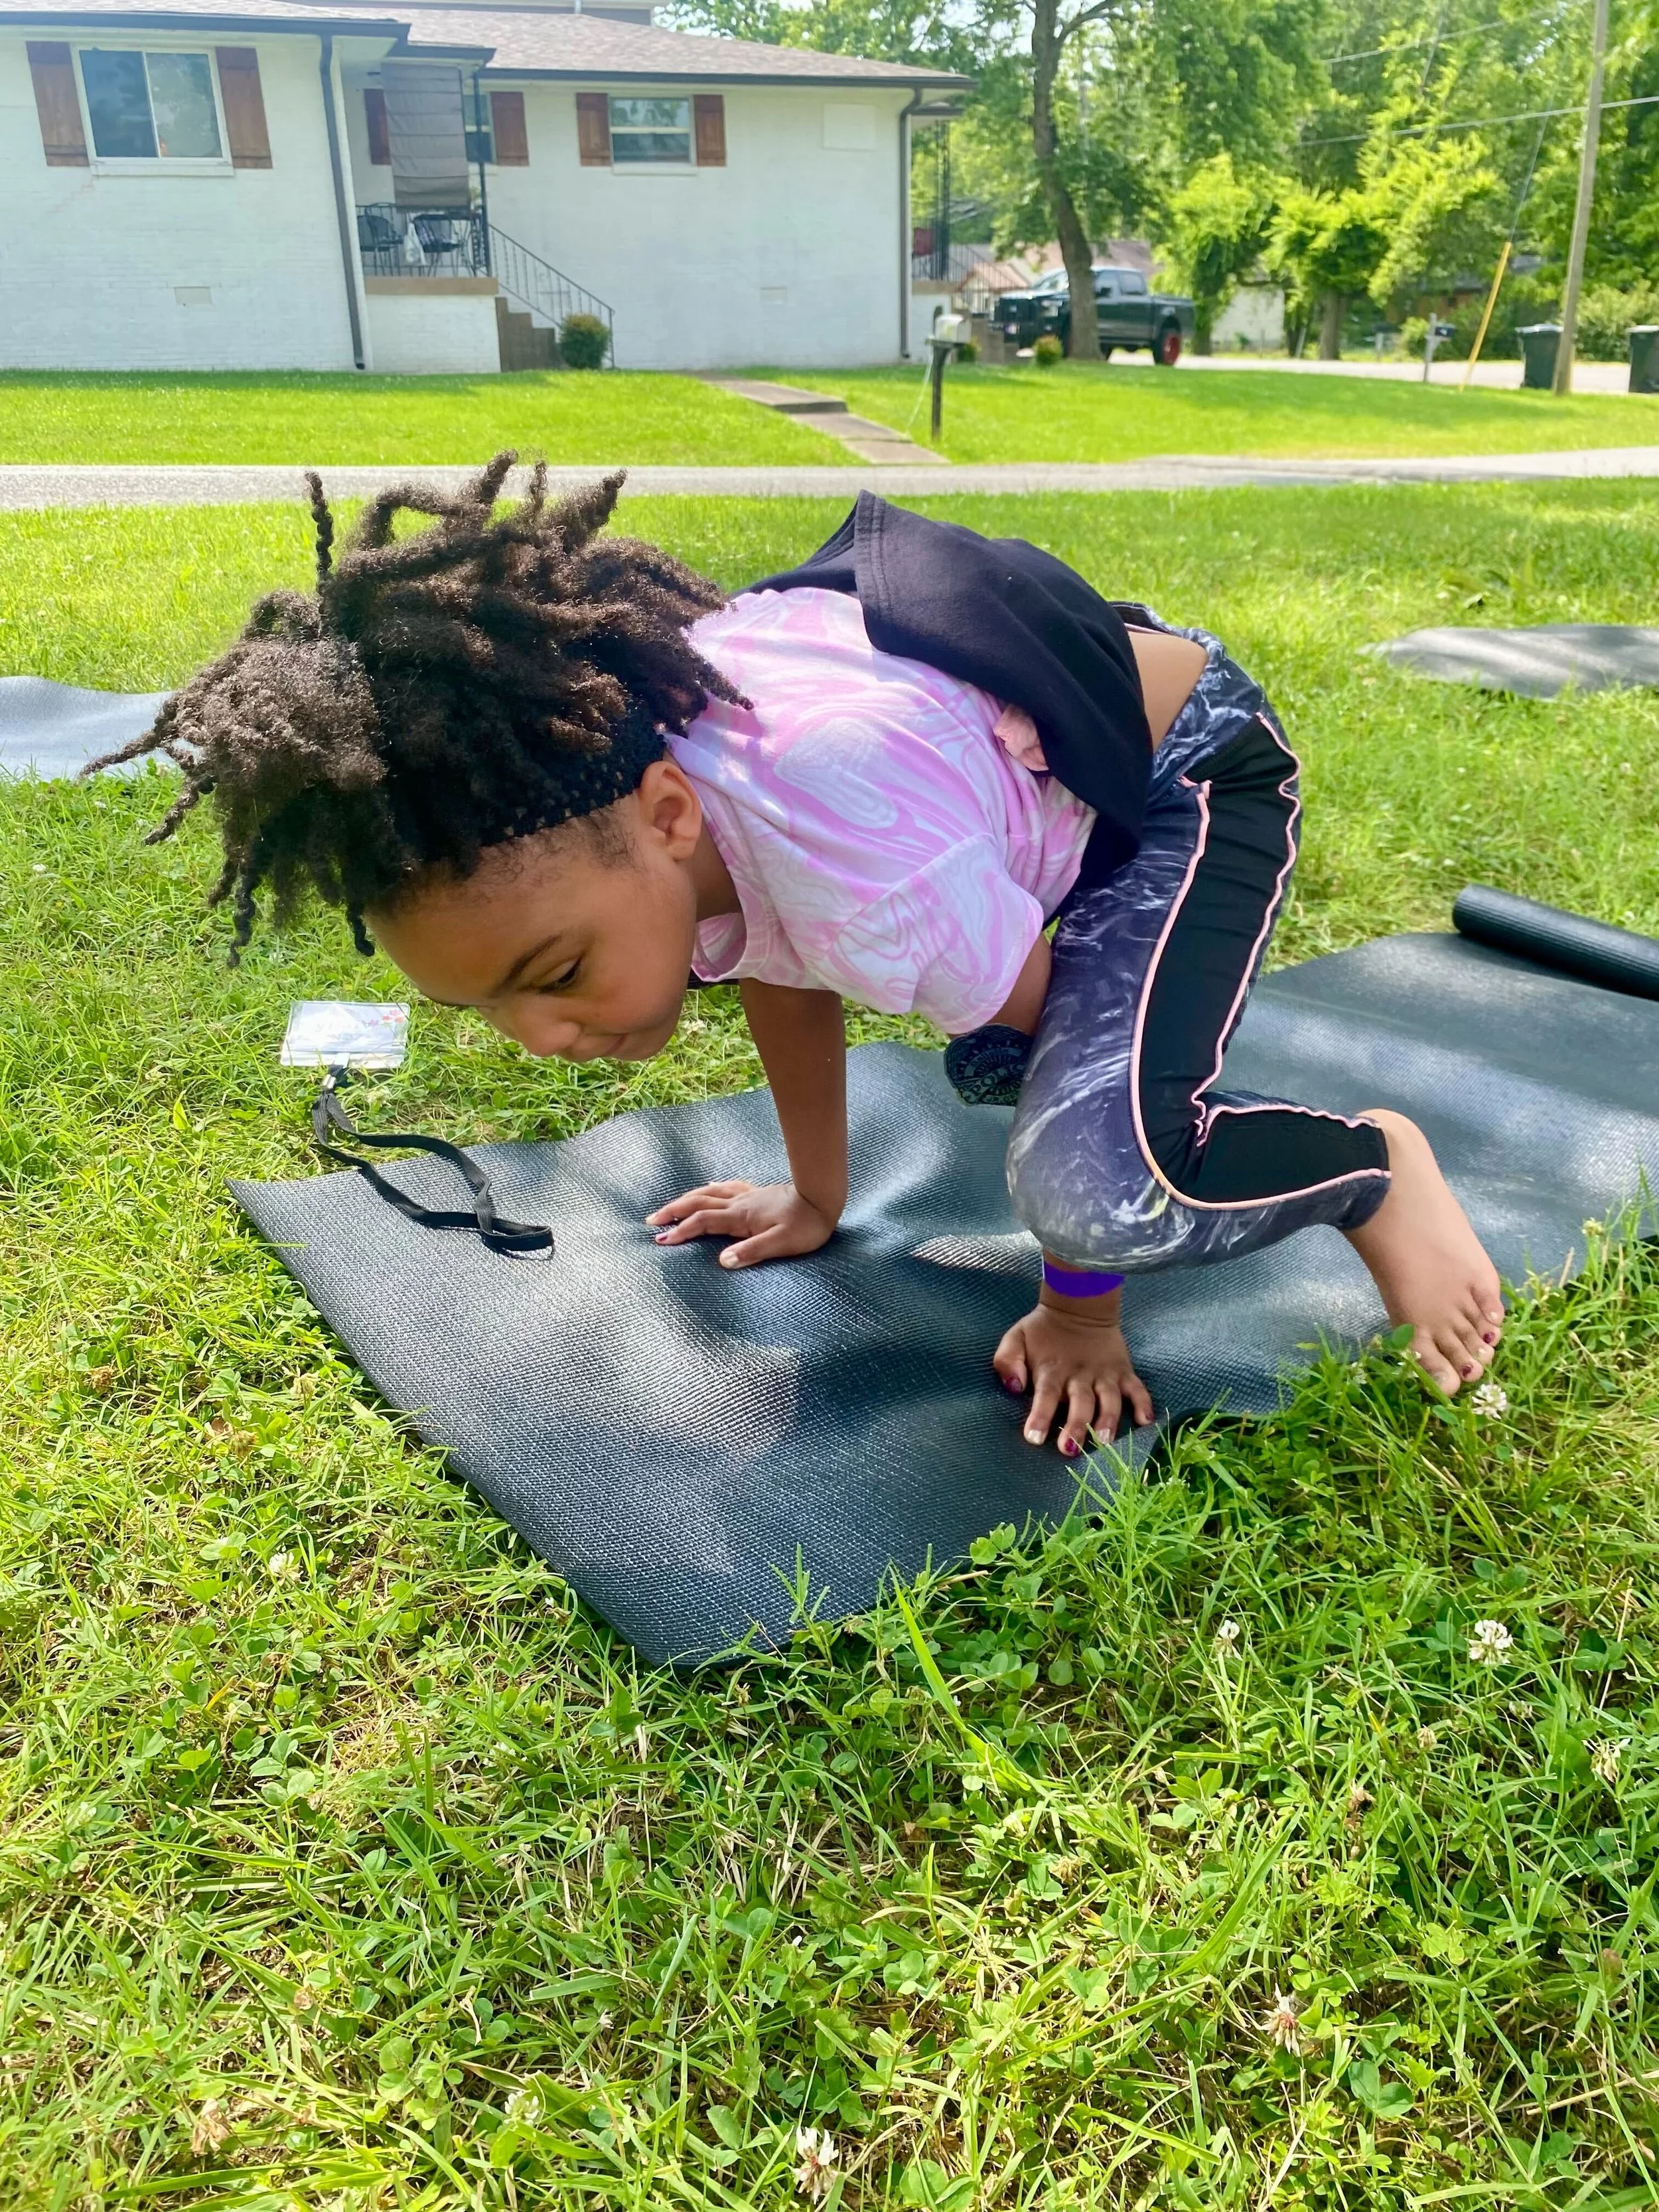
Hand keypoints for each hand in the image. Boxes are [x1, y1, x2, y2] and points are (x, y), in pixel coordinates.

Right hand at [645, 1179, 837, 1269]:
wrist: (823, 1199)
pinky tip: (709, 1187)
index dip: (681, 1231)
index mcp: (741, 1217)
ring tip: (670, 1207)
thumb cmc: (806, 1226)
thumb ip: (751, 1252)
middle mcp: (739, 1203)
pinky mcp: (757, 1193)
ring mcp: (747, 1196)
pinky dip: (712, 1188)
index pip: (703, 1222)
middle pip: (698, 1203)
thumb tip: (723, 1262)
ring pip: (709, 1192)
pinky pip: (727, 1187)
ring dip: (686, 1199)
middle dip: (673, 1211)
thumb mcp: (781, 1244)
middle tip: (652, 1220)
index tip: (662, 1241)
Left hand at [993, 1304, 1154, 1454]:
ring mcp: (1104, 1373)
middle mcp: (1080, 1374)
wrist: (1079, 1305)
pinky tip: (1145, 1421)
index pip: (1045, 1395)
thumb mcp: (1016, 1339)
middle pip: (1080, 1402)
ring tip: (1106, 1441)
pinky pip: (1137, 1388)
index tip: (1034, 1438)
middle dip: (1076, 1426)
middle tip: (1069, 1448)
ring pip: (1109, 1399)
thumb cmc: (1043, 1331)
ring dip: (1108, 1419)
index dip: (1040, 1416)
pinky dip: (1143, 1403)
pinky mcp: (1123, 1371)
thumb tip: (1015, 1386)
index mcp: (1052, 1370)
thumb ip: (1008, 1361)